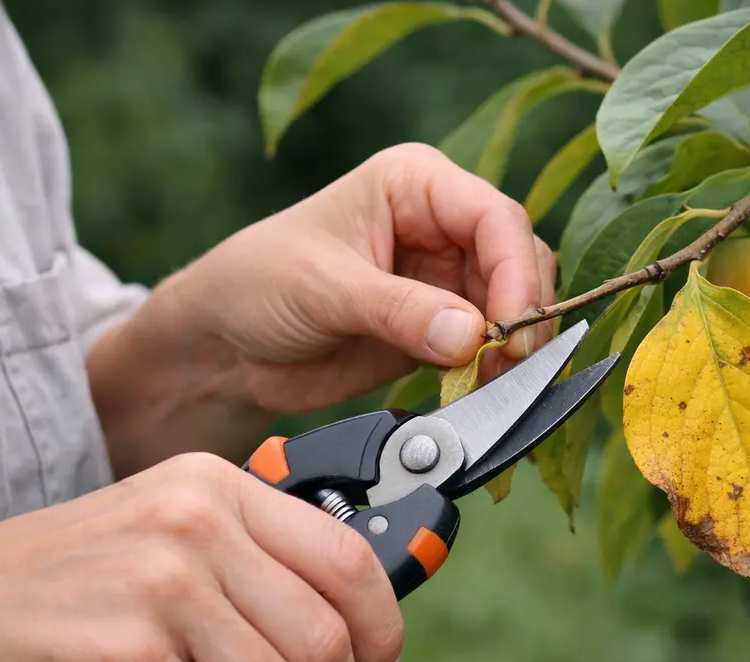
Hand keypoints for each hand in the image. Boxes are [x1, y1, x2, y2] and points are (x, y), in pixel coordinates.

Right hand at [0, 452, 402, 661]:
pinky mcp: (123, 657)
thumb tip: (350, 631)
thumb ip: (252, 563)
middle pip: (324, 639)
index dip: (381, 631)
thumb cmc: (74, 585)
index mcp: (220, 489)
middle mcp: (198, 526)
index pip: (348, 558)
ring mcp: (161, 588)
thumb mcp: (168, 535)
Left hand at [89, 143, 554, 474]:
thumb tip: (472, 336)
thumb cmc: (257, 285)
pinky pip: (493, 346)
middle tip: (511, 363)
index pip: (494, 217)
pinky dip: (497, 370)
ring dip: (515, 345)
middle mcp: (442, 224)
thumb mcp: (324, 289)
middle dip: (523, 311)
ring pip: (516, 305)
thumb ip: (399, 311)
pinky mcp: (444, 329)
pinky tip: (483, 389)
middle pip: (519, 260)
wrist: (226, 347)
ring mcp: (447, 278)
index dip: (515, 271)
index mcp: (416, 184)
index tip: (511, 327)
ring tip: (495, 381)